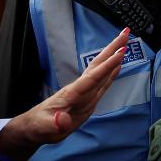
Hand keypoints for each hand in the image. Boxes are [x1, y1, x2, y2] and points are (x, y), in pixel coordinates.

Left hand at [0, 28, 128, 160]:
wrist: (35, 126)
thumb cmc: (38, 126)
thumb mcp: (43, 128)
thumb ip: (54, 124)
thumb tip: (63, 122)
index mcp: (72, 94)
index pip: (92, 78)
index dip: (107, 67)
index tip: (120, 53)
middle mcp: (80, 89)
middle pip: (98, 65)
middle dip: (112, 49)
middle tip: (126, 32)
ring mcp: (84, 92)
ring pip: (101, 70)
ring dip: (113, 55)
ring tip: (125, 41)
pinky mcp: (87, 98)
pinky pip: (102, 81)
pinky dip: (111, 72)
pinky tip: (118, 65)